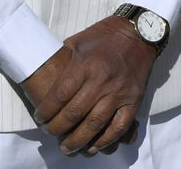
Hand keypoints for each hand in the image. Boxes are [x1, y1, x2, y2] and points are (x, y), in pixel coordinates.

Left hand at [19, 17, 156, 153]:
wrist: (140, 32)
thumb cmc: (105, 36)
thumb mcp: (78, 41)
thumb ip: (63, 60)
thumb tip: (45, 77)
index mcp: (84, 64)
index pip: (59, 96)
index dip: (45, 111)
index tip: (40, 118)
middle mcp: (101, 80)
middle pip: (74, 114)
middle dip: (57, 129)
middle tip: (50, 133)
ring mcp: (119, 92)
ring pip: (94, 125)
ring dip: (78, 141)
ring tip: (67, 148)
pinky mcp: (133, 100)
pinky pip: (119, 127)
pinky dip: (105, 140)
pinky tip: (94, 146)